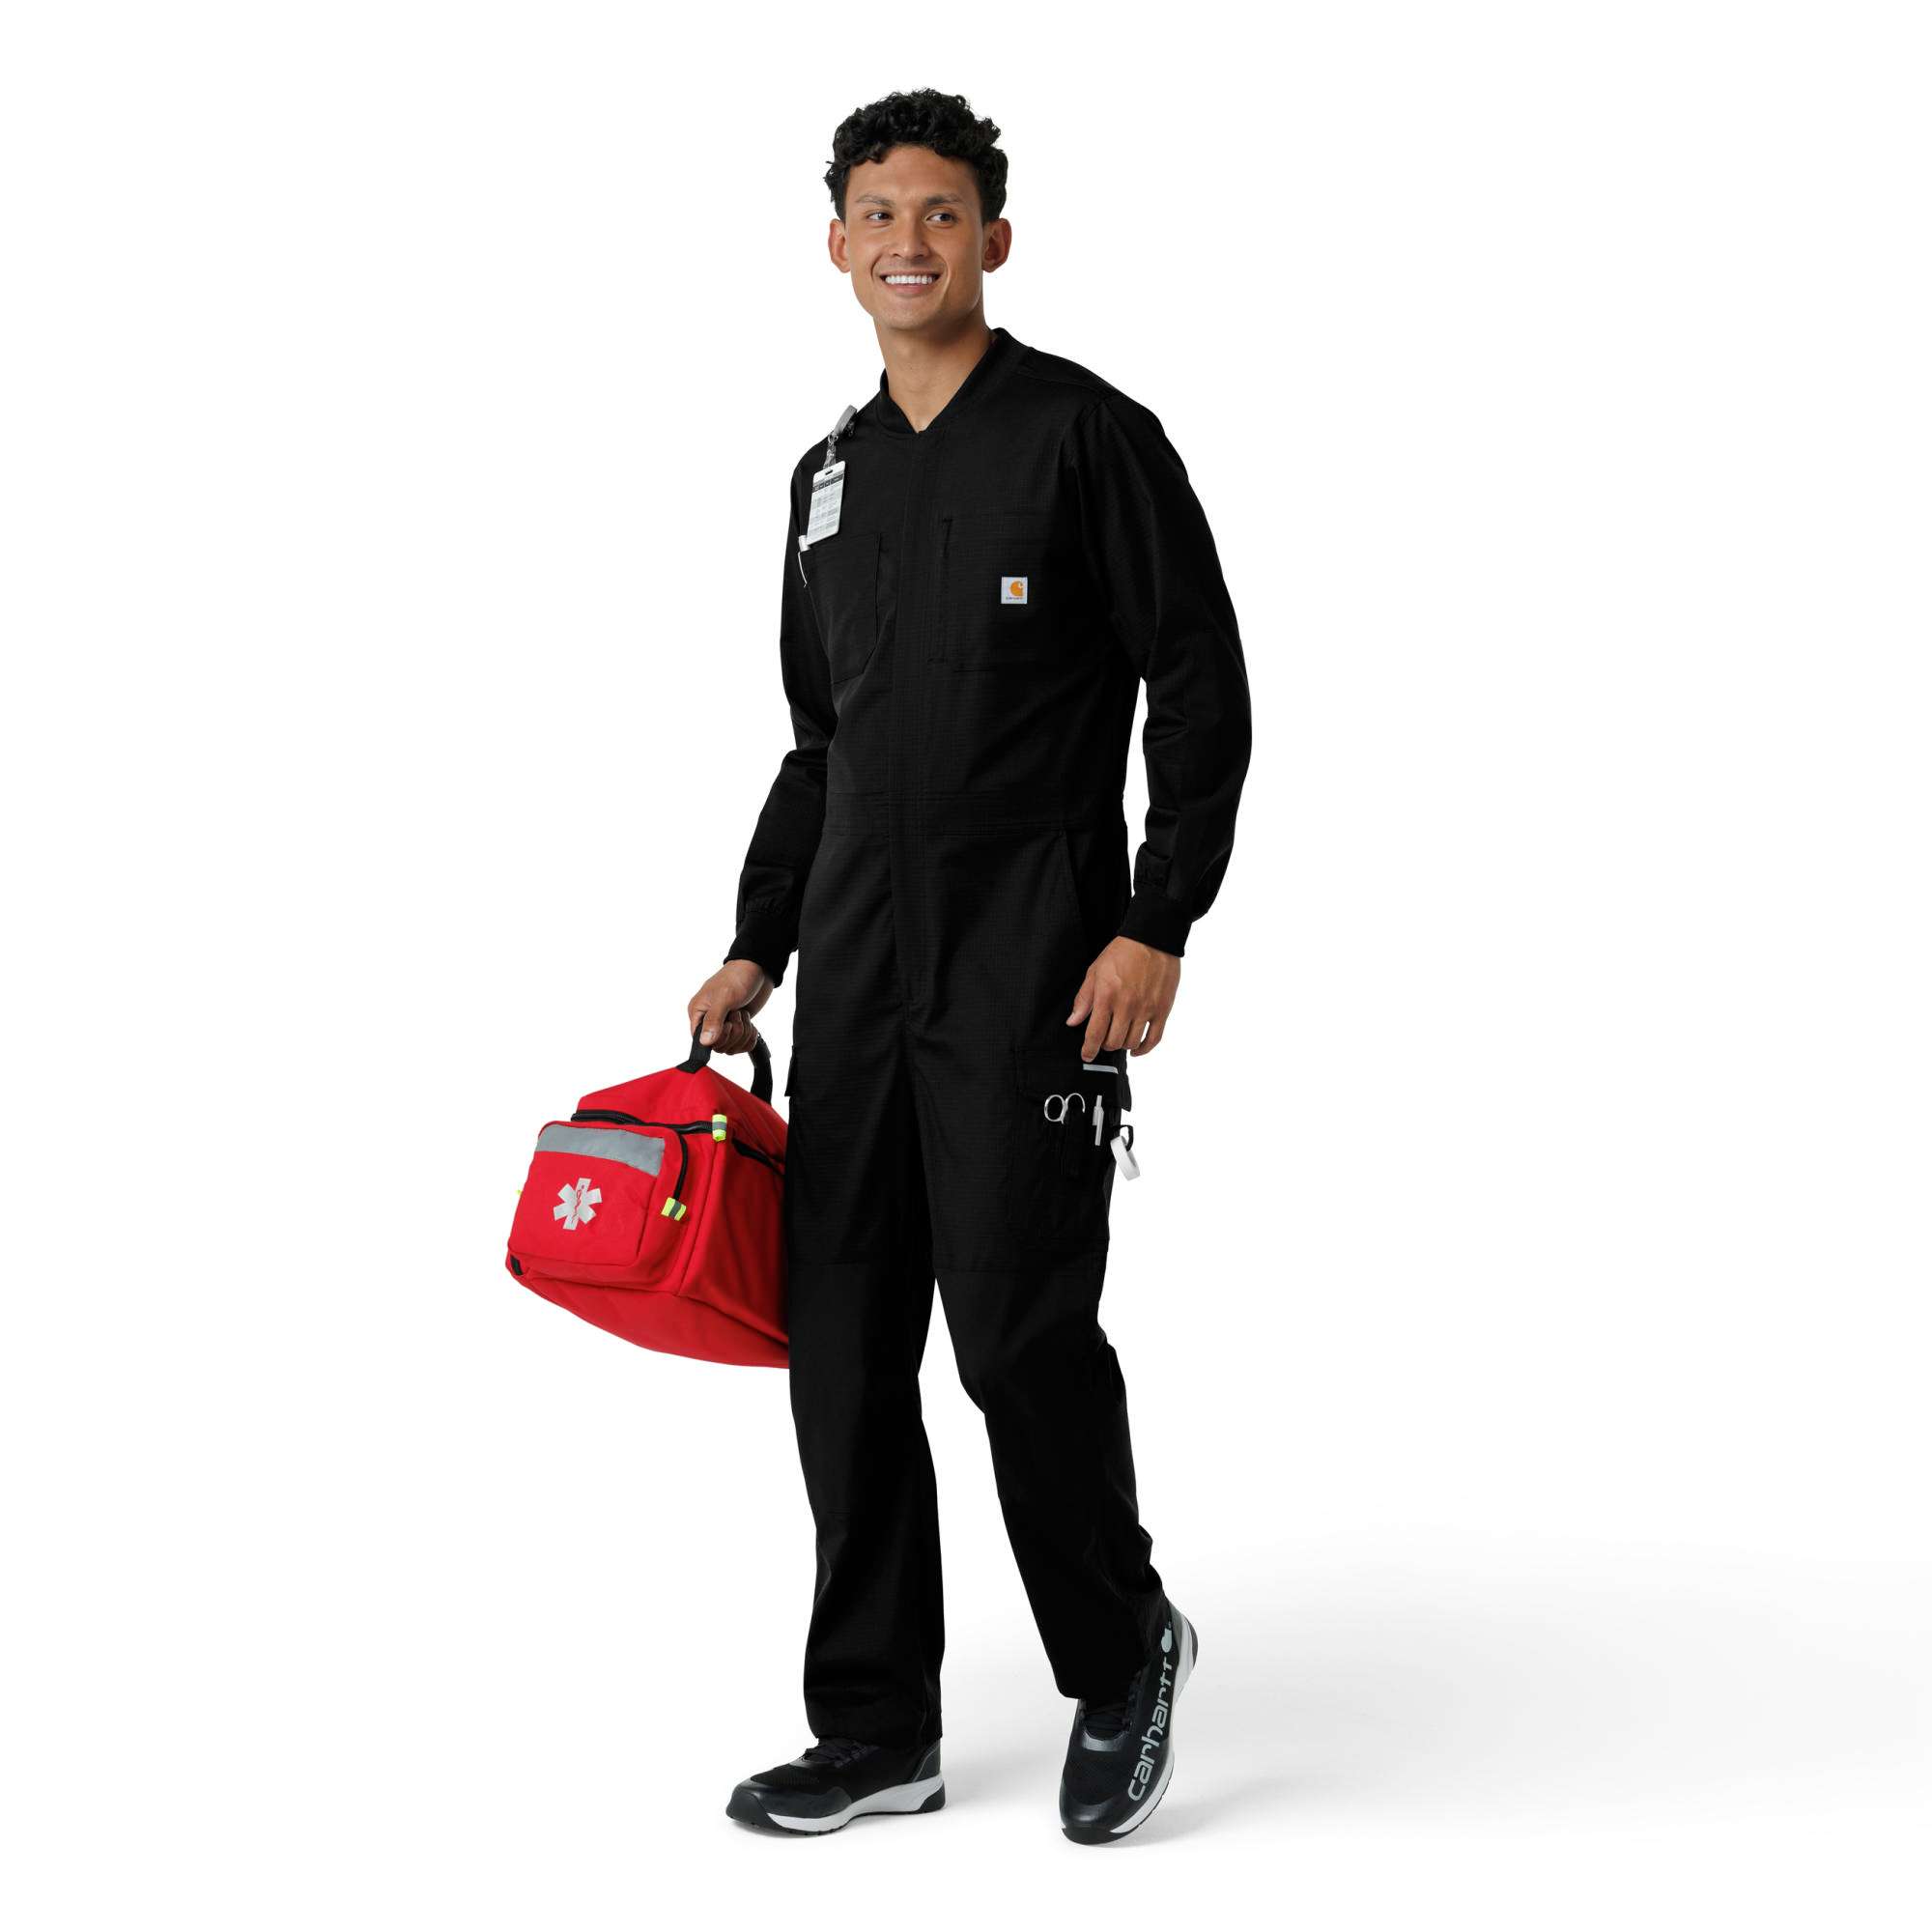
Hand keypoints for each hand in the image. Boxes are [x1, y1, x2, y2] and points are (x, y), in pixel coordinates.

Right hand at [688, 960, 772, 1052]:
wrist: (757, 969)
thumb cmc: (736, 977)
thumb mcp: (723, 997)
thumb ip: (713, 1020)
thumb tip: (704, 1042)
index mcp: (698, 1013)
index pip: (701, 1041)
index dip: (718, 1038)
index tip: (728, 1024)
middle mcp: (709, 1021)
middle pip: (718, 1046)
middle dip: (734, 1034)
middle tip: (738, 1014)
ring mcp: (725, 1025)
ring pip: (731, 1047)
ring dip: (743, 1034)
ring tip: (743, 1014)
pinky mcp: (738, 1027)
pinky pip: (742, 1045)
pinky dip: (750, 1037)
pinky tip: (751, 1024)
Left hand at [1066, 936, 1179, 1058]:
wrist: (1152, 939)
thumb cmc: (1122, 952)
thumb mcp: (1095, 971)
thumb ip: (1084, 999)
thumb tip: (1073, 1022)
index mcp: (1107, 997)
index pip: (1095, 1034)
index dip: (1089, 1049)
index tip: (1086, 1056)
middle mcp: (1127, 1006)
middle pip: (1113, 1042)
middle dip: (1105, 1045)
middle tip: (1103, 1039)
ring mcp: (1146, 1009)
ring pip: (1132, 1043)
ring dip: (1123, 1045)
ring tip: (1119, 1037)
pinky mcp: (1162, 1009)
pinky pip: (1154, 1038)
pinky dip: (1144, 1049)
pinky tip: (1136, 1049)